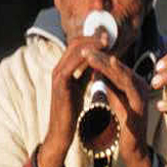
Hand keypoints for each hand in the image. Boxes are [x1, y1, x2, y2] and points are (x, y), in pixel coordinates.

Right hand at [40, 33, 113, 166]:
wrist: (61, 131)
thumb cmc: (71, 112)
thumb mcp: (80, 88)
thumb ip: (86, 74)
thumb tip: (98, 63)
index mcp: (63, 69)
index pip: (77, 46)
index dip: (92, 39)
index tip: (108, 36)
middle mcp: (58, 68)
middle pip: (75, 44)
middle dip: (93, 37)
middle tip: (109, 34)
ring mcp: (57, 75)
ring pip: (74, 51)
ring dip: (92, 44)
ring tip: (108, 40)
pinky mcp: (60, 83)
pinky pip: (73, 65)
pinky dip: (87, 58)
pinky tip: (100, 57)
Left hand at [81, 49, 153, 166]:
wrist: (132, 147)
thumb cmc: (122, 125)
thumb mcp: (114, 99)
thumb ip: (108, 85)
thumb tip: (96, 70)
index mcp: (134, 83)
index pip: (115, 66)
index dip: (100, 57)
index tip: (84, 49)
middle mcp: (140, 85)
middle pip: (118, 67)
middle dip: (101, 56)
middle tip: (85, 47)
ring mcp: (141, 94)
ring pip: (122, 73)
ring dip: (105, 63)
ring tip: (91, 55)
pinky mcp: (139, 105)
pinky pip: (127, 87)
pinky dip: (118, 75)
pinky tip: (107, 67)